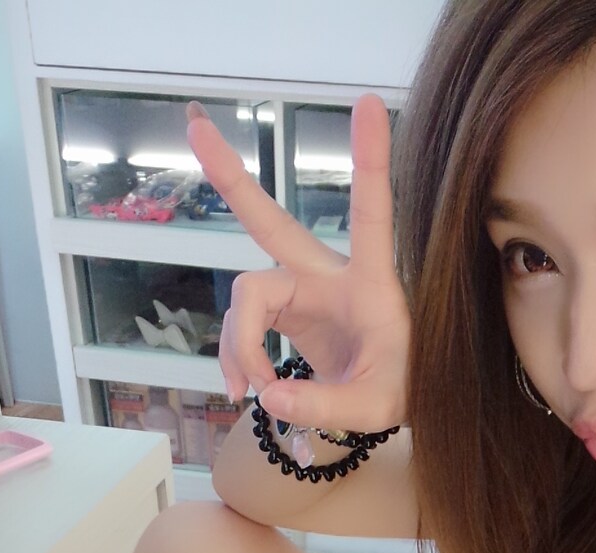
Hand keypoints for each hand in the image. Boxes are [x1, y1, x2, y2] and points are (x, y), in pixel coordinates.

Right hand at [186, 95, 409, 433]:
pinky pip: (243, 326)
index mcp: (369, 283)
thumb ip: (324, 405)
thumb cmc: (400, 387)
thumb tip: (268, 397)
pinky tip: (243, 387)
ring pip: (246, 298)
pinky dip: (236, 357)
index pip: (371, 215)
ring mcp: (299, 291)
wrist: (393, 396)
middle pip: (271, 224)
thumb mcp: (375, 406)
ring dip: (238, 345)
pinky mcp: (282, 311)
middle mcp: (326, 276)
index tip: (369, 103)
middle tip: (195, 125)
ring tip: (248, 389)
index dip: (370, 162)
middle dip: (233, 179)